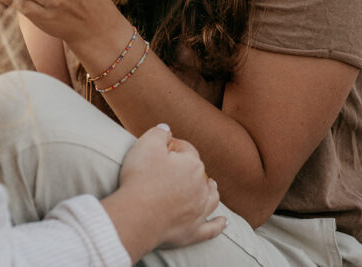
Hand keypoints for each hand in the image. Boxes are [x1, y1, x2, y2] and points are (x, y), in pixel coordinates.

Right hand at [111, 124, 224, 251]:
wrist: (137, 216)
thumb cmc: (140, 178)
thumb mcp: (146, 144)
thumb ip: (159, 132)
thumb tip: (166, 128)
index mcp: (192, 164)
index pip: (186, 150)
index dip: (173, 147)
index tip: (160, 149)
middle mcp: (201, 187)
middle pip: (199, 173)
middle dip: (191, 168)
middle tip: (176, 167)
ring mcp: (199, 211)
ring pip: (211, 198)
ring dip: (211, 191)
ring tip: (212, 186)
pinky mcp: (194, 232)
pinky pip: (211, 228)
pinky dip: (218, 225)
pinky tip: (224, 222)